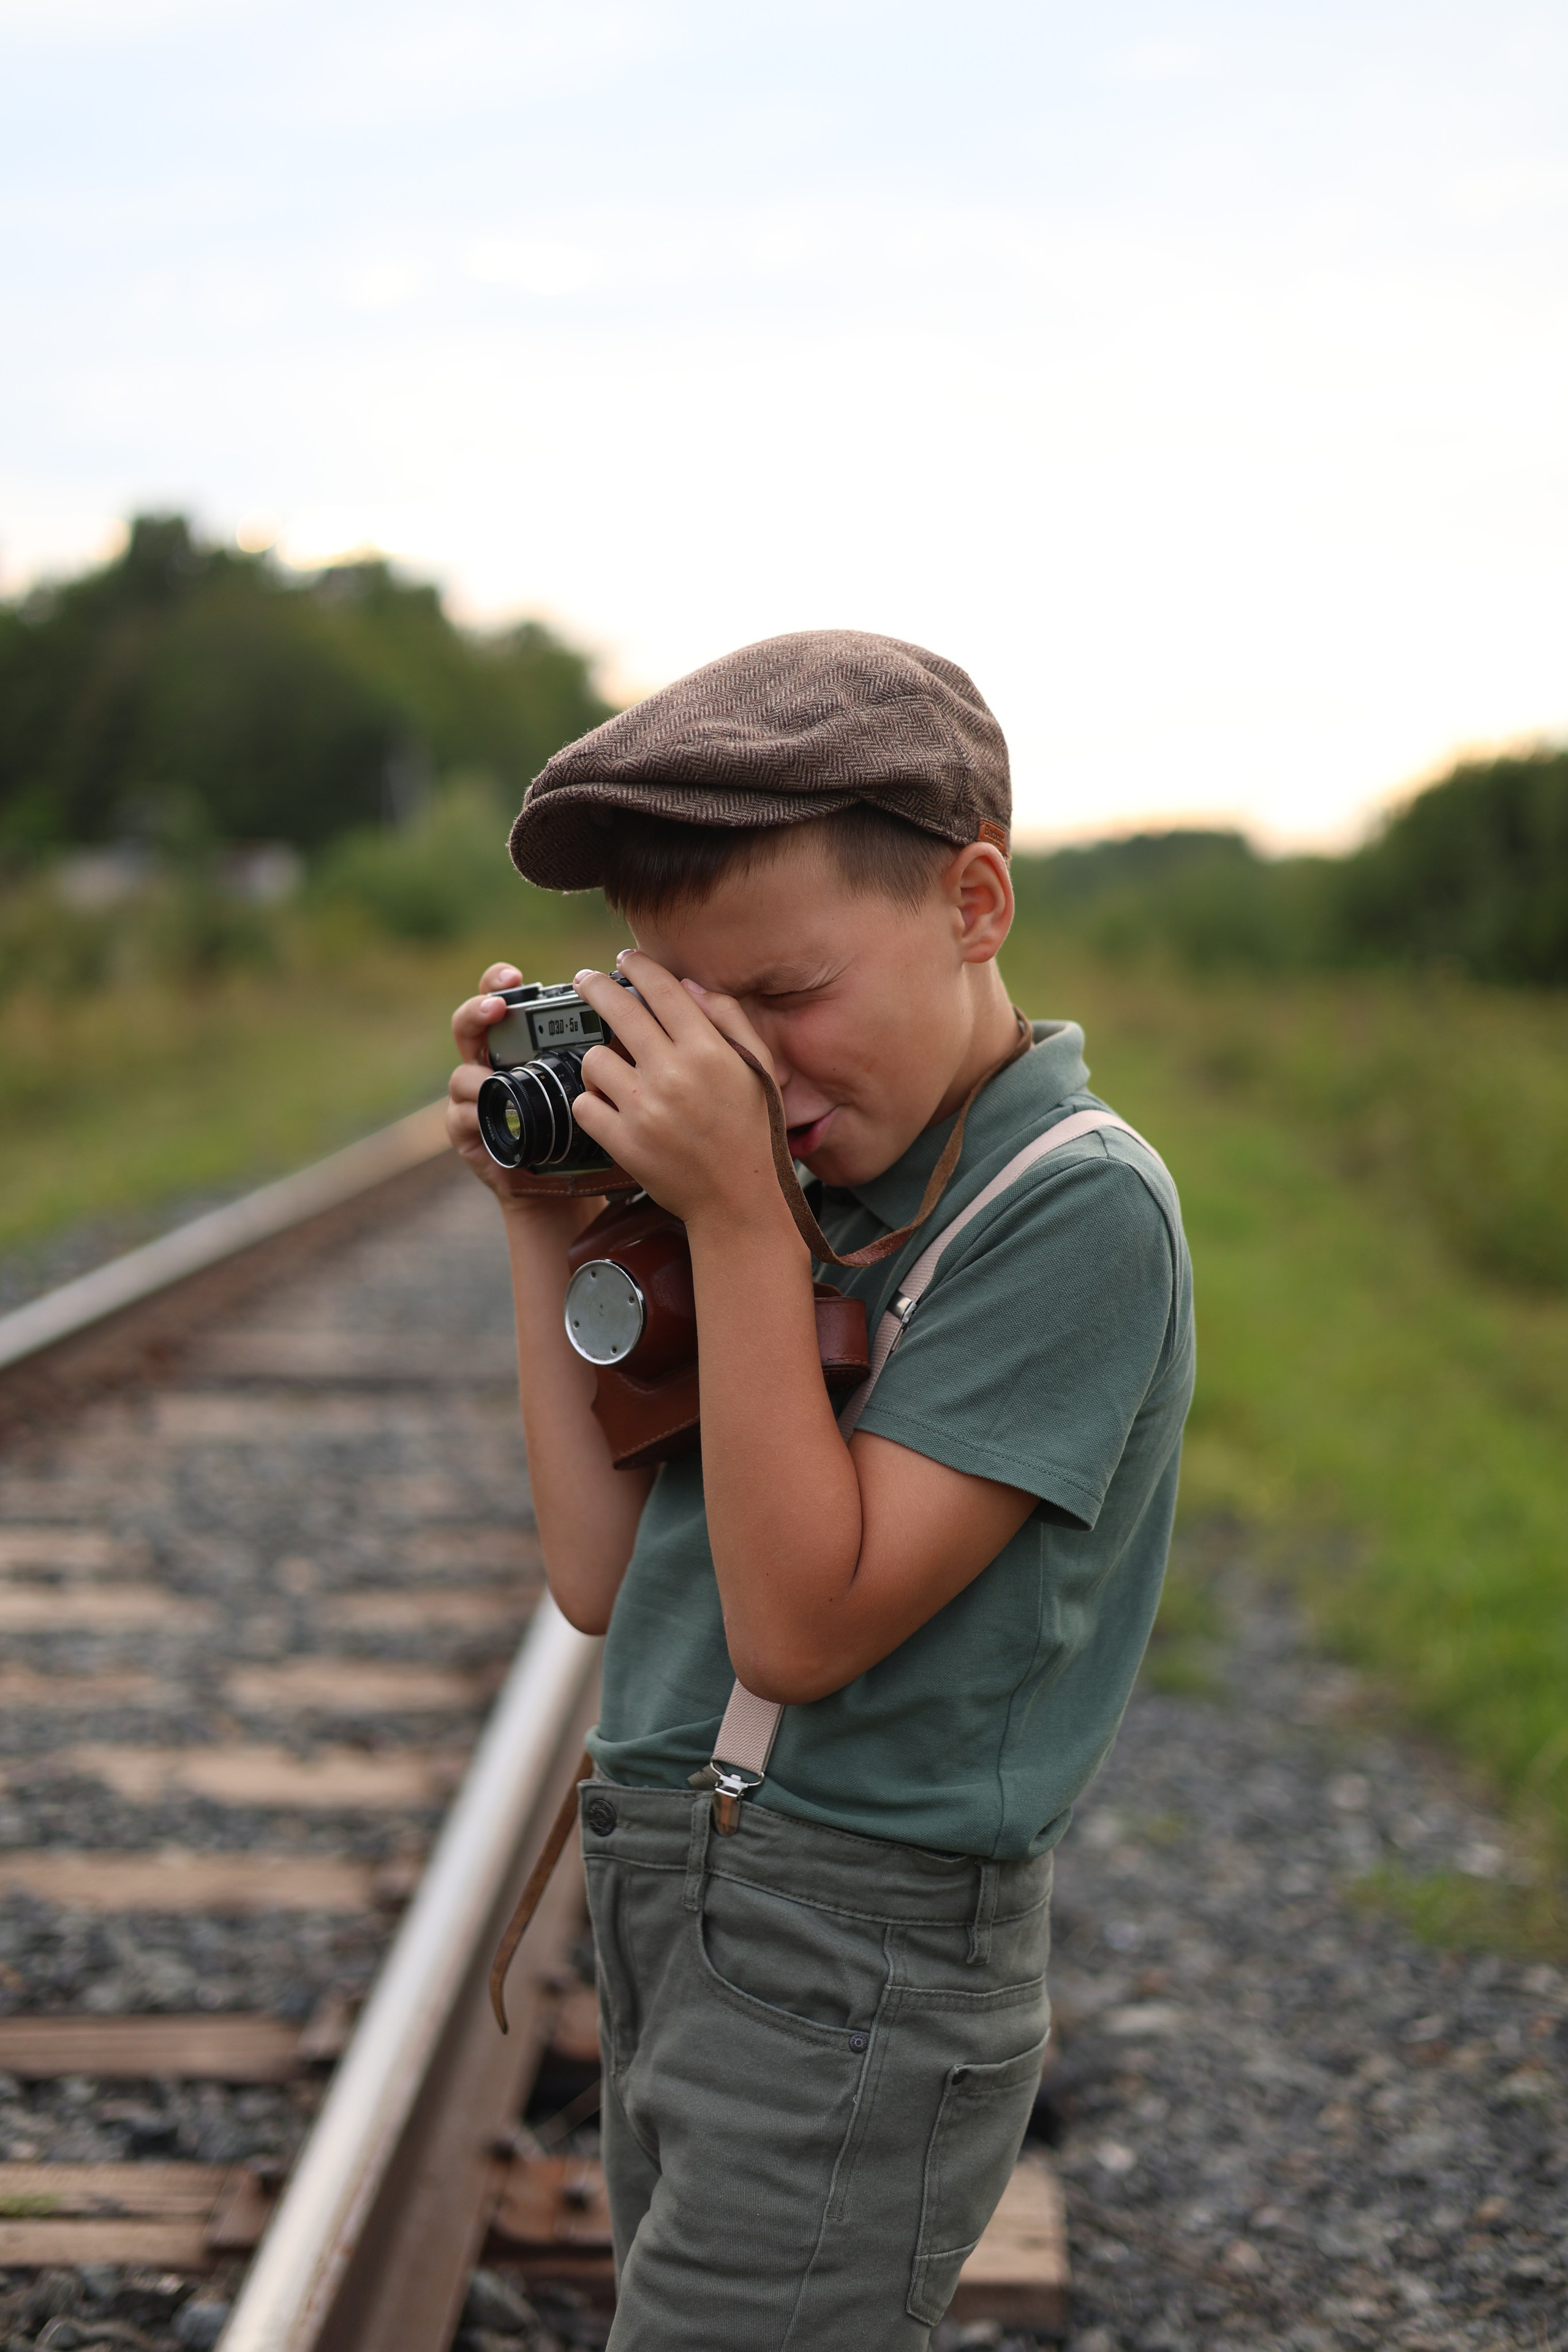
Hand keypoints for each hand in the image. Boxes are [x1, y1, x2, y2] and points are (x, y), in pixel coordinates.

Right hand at [447, 961, 601, 1226]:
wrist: (568, 1188)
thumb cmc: (589, 1130)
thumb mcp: (605, 1086)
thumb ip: (614, 1052)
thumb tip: (649, 1015)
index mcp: (524, 1043)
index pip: (505, 999)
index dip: (500, 982)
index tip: (514, 977)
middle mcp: (495, 1062)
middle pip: (470, 1023)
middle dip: (478, 1010)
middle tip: (496, 1008)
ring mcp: (476, 1096)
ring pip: (463, 1073)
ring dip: (476, 1074)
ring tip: (492, 1079)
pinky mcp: (468, 1131)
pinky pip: (461, 1116)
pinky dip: (474, 1114)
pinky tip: (487, 1115)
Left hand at [571, 952, 797, 1239]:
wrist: (740, 1200)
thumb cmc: (753, 1131)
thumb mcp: (758, 1069)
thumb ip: (729, 1020)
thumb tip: (689, 985)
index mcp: (709, 1052)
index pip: (662, 990)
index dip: (638, 966)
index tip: (626, 959)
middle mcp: (674, 1075)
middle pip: (618, 1011)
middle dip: (596, 987)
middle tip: (586, 981)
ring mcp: (645, 1110)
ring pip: (594, 1059)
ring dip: (598, 1058)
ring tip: (609, 1066)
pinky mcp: (624, 1143)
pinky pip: (584, 1106)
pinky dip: (591, 1102)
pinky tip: (606, 1104)